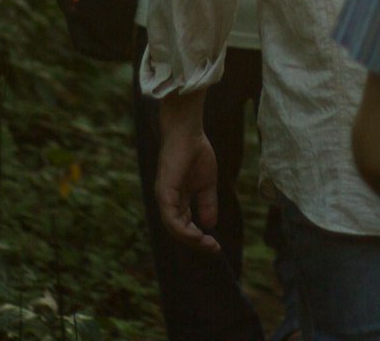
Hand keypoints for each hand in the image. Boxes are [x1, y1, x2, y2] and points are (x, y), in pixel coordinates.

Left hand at [155, 115, 221, 251]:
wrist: (187, 131)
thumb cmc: (196, 152)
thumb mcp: (207, 184)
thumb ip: (207, 204)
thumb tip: (210, 226)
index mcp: (177, 199)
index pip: (184, 225)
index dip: (198, 237)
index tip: (215, 245)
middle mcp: (168, 201)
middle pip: (178, 230)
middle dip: (196, 242)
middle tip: (214, 248)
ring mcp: (164, 197)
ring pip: (173, 228)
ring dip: (190, 239)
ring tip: (207, 244)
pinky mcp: (164, 192)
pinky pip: (170, 217)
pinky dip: (182, 229)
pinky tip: (197, 234)